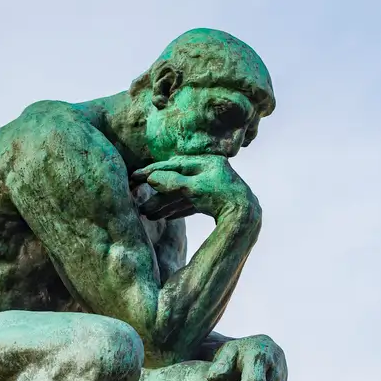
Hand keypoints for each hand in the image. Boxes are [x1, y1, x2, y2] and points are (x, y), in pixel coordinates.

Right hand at [131, 154, 257, 221]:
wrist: (245, 217)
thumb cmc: (221, 198)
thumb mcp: (194, 189)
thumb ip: (173, 182)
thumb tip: (152, 178)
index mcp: (206, 162)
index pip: (174, 164)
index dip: (153, 171)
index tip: (135, 177)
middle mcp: (209, 172)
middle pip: (176, 181)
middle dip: (157, 194)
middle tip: (139, 202)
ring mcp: (212, 187)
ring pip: (182, 194)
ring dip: (165, 204)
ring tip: (148, 215)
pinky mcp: (215, 201)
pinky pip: (191, 203)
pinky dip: (178, 209)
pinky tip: (166, 217)